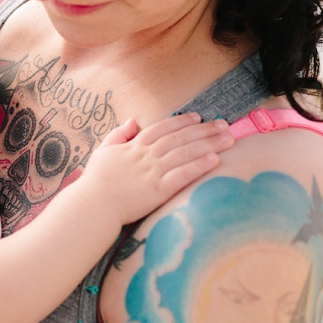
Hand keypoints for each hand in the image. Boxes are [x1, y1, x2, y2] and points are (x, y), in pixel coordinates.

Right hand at [93, 111, 235, 228]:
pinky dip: (199, 165)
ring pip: (186, 153)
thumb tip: (133, 121)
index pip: (164, 128)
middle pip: (181, 138)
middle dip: (205, 130)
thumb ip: (119, 134)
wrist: (94, 204)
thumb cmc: (97, 180)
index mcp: (136, 145)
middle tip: (225, 125)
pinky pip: (182, 175)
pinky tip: (214, 160)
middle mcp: (148, 155)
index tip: (199, 117)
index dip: (183, 121)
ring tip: (228, 139)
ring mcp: (154, 171)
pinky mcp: (159, 190)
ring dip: (209, 144)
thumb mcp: (104, 150)